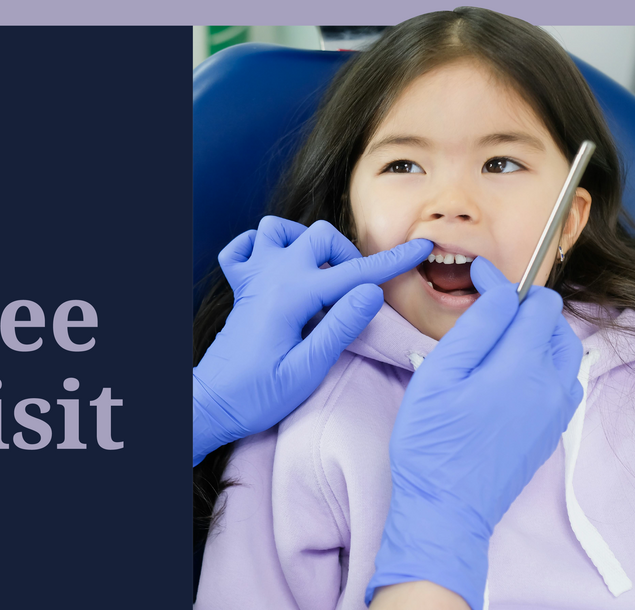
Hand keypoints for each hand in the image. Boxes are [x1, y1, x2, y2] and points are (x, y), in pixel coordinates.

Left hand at [192, 218, 432, 465]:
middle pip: (319, 236)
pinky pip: (243, 248)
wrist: (212, 404)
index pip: (353, 273)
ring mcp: (252, 279)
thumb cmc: (258, 396)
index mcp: (292, 296)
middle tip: (355, 292)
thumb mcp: (307, 370)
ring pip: (277, 229)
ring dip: (304, 242)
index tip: (422, 247)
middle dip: (347, 255)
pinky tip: (276, 268)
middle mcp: (271, 277)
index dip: (392, 261)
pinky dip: (260, 247)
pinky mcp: (240, 289)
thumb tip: (371, 291)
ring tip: (318, 274)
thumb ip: (340, 327)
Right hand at [366, 257, 583, 609]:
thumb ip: (476, 328)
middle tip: (483, 309)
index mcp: (524, 365)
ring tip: (496, 337)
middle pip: (555, 322)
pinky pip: (560, 379)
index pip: (530, 301)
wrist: (447, 507)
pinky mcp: (552, 429)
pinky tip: (507, 372)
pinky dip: (541, 363)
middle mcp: (552, 384)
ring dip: (536, 334)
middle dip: (523, 306)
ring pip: (563, 350)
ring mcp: (557, 410)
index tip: (476, 275)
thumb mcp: (439, 375)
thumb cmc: (432, 442)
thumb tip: (500, 293)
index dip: (501, 281)